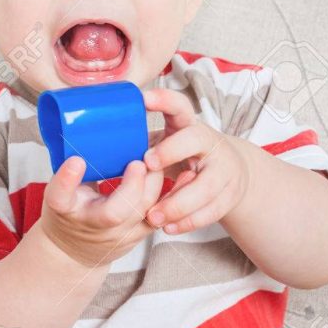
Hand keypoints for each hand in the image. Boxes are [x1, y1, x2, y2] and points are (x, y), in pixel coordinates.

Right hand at [39, 156, 163, 267]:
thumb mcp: (61, 188)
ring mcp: (116, 235)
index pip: (59, 197)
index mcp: (64, 208)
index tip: (75, 161)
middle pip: (112, 213)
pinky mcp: (137, 236)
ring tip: (157, 162)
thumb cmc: (68, 211)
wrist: (72, 250)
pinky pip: (158, 217)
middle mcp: (90, 225)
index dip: (66, 180)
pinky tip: (174, 176)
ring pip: (141, 214)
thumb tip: (92, 131)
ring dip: (153, 186)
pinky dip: (168, 196)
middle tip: (139, 162)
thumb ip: (76, 167)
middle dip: (131, 187)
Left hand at [142, 87, 249, 234]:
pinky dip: (188, 222)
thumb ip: (143, 142)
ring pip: (204, 186)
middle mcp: (210, 143)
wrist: (231, 171)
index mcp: (190, 125)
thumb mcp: (169, 141)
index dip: (165, 101)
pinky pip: (211, 212)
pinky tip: (168, 227)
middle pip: (195, 141)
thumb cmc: (186, 155)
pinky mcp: (229, 195)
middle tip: (147, 163)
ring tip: (152, 216)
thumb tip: (96, 143)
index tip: (144, 100)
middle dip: (171, 151)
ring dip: (176, 203)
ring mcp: (224, 169)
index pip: (180, 106)